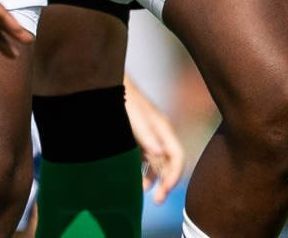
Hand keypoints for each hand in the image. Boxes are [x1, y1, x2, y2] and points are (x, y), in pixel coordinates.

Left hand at [125, 77, 185, 203]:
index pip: (177, 157)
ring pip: (159, 164)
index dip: (174, 176)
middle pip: (170, 163)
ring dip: (155, 180)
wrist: (109, 85)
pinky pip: (148, 160)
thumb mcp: (134, 118)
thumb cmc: (123, 99)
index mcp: (163, 129)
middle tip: (157, 201)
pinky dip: (145, 173)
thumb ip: (146, 134)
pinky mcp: (140, 139)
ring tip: (143, 194)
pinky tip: (136, 182)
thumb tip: (160, 152)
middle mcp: (160, 134)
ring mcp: (150, 137)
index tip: (164, 192)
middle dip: (167, 183)